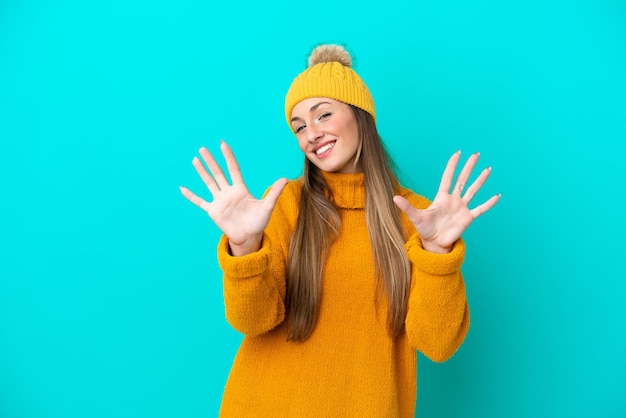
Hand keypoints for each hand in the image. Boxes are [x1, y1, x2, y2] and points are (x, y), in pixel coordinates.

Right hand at [180, 141, 287, 255]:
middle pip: (218, 173)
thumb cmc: (258, 222)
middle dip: (211, 161)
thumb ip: (275, 192)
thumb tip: (285, 179)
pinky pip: (200, 201)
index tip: (222, 144)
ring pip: (209, 183)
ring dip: (201, 172)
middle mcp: (228, 192)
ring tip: (195, 160)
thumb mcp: (267, 206)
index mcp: (240, 189)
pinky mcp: (213, 211)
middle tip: (203, 148)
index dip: (228, 157)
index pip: (233, 169)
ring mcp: (219, 201)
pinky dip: (191, 196)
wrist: (249, 237)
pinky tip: (182, 188)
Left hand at [393, 151, 499, 253]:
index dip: (452, 165)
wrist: (434, 243)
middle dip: (469, 167)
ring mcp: (462, 208)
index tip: (457, 153)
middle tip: (476, 154)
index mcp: (441, 197)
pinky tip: (497, 196)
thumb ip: (407, 207)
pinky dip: (489, 203)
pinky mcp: (468, 218)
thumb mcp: (416, 217)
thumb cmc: (425, 230)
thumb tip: (394, 198)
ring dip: (480, 180)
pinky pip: (480, 209)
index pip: (448, 177)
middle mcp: (453, 200)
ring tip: (488, 169)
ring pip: (473, 190)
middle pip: (463, 179)